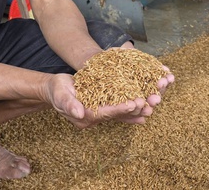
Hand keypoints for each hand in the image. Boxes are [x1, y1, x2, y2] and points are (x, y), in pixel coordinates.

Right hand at [45, 67, 174, 128]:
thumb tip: (79, 111)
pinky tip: (145, 107)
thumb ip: (68, 103)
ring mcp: (100, 113)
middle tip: (151, 104)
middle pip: (118, 115)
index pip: (106, 113)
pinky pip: (121, 108)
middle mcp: (95, 118)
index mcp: (85, 117)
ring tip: (153, 105)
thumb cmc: (57, 90)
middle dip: (135, 109)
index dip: (120, 108)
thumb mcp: (60, 94)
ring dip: (138, 109)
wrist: (55, 89)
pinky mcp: (104, 106)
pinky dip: (133, 108)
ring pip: (122, 113)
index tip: (134, 103)